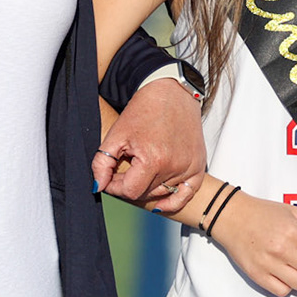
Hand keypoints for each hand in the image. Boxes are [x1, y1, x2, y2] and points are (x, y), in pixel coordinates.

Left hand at [94, 79, 205, 213]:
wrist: (171, 92)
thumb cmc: (144, 110)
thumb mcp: (116, 134)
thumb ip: (102, 163)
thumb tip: (98, 186)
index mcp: (153, 160)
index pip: (130, 191)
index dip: (116, 186)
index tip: (111, 176)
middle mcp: (174, 166)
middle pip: (146, 193)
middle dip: (130, 185)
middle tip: (125, 169)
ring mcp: (189, 166)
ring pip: (162, 193)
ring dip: (148, 187)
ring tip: (142, 169)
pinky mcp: (198, 165)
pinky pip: (186, 194)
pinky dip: (173, 201)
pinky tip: (160, 203)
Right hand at [210, 192, 296, 296]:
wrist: (232, 217)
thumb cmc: (264, 213)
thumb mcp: (294, 212)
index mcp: (293, 230)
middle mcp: (282, 248)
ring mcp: (269, 264)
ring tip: (292, 265)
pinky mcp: (258, 276)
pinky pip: (282, 292)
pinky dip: (285, 285)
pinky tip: (281, 272)